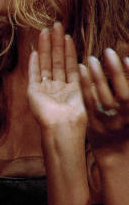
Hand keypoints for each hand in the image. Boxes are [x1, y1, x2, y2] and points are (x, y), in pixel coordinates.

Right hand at [26, 23, 84, 130]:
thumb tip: (82, 61)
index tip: (67, 35)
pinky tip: (34, 52)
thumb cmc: (77, 115)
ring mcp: (44, 89)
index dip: (67, 49)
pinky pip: (34, 75)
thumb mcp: (85, 93)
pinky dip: (34, 64)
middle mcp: (56, 87)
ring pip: (45, 64)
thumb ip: (81, 77)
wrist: (63, 126)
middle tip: (55, 25)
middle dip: (55, 43)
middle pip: (55, 60)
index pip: (68, 64)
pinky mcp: (33, 92)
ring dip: (45, 48)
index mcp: (70, 88)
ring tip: (45, 32)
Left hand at [79, 47, 128, 161]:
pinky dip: (85, 85)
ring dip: (97, 76)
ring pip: (103, 97)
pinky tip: (80, 69)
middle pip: (123, 94)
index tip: (127, 58)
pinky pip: (88, 102)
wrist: (116, 153)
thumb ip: (128, 92)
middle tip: (108, 51)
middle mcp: (126, 118)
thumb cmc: (127, 127)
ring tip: (91, 58)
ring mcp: (110, 121)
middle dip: (116, 72)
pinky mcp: (94, 123)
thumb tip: (126, 64)